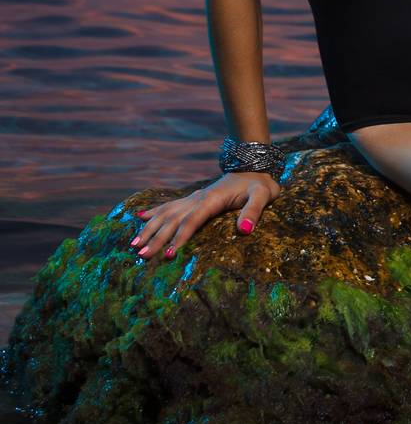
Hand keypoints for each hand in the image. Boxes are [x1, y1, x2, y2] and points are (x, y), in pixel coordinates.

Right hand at [129, 171, 281, 261]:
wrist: (255, 167)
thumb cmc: (260, 185)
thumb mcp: (263, 196)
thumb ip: (254, 211)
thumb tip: (246, 230)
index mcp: (212, 200)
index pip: (192, 221)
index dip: (180, 237)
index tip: (168, 254)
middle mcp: (198, 199)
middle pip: (173, 220)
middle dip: (156, 238)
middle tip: (141, 255)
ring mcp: (194, 198)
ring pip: (166, 214)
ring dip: (149, 228)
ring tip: (134, 244)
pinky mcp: (194, 199)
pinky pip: (170, 206)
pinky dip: (154, 212)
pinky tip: (140, 217)